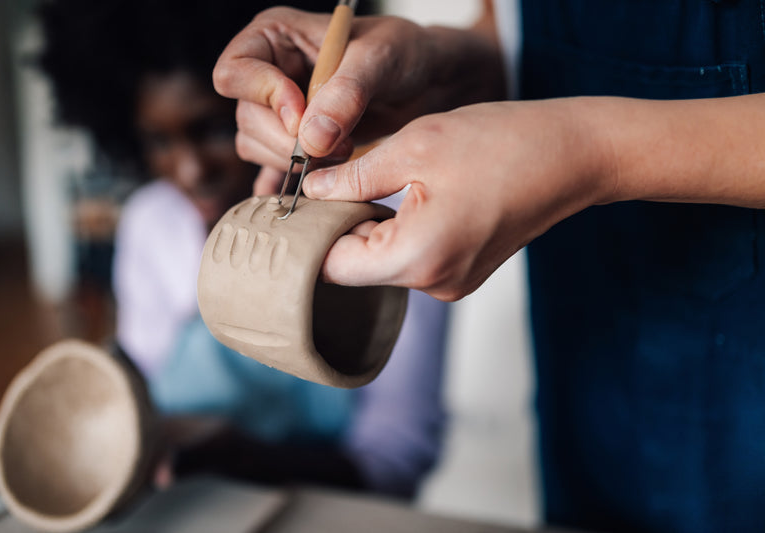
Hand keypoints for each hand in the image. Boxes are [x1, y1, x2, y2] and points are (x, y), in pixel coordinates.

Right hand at [213, 7, 503, 179]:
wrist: (428, 82)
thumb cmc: (404, 53)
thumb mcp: (381, 59)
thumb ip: (346, 94)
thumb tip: (310, 140)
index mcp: (274, 37)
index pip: (235, 73)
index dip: (267, 100)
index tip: (305, 118)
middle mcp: (267, 73)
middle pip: (246, 119)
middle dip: (290, 141)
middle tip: (341, 146)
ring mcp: (276, 111)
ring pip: (256, 147)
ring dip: (296, 162)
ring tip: (344, 154)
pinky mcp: (291, 143)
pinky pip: (269, 169)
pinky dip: (287, 183)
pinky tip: (311, 191)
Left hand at [302, 99, 614, 300]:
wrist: (571, 156)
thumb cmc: (502, 144)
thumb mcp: (415, 147)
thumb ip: (353, 177)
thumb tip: (311, 192)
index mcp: (417, 258)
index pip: (333, 268)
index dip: (308, 237)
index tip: (293, 206)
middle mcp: (433, 285)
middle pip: (356, 269)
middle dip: (336, 228)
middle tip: (325, 184)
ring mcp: (450, 283)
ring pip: (382, 263)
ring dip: (368, 227)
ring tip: (372, 184)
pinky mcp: (461, 272)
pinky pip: (410, 258)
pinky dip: (396, 232)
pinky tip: (405, 196)